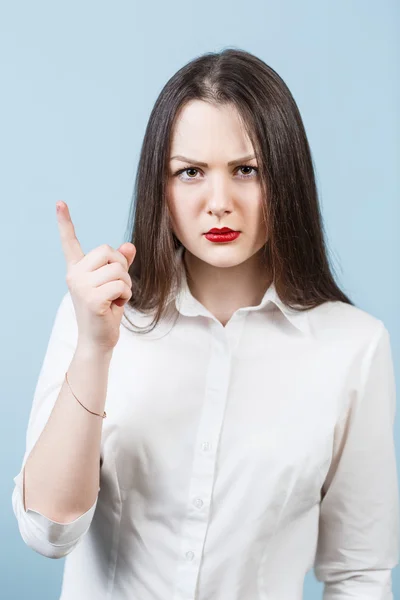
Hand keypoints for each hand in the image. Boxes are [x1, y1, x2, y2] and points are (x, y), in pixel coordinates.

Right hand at [56, 201, 135, 352]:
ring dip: (126, 284)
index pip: (69, 242)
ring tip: (116, 299)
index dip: (65, 222)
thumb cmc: (106, 311)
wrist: (98, 340)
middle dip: (121, 267)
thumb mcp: (114, 284)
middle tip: (117, 287)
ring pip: (118, 269)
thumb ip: (120, 264)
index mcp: (76, 269)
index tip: (60, 203)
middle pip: (107, 250)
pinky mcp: (91, 298)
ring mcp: (81, 286)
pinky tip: (116, 306)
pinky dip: (125, 295)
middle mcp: (74, 275)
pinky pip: (120, 285)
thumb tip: (129, 245)